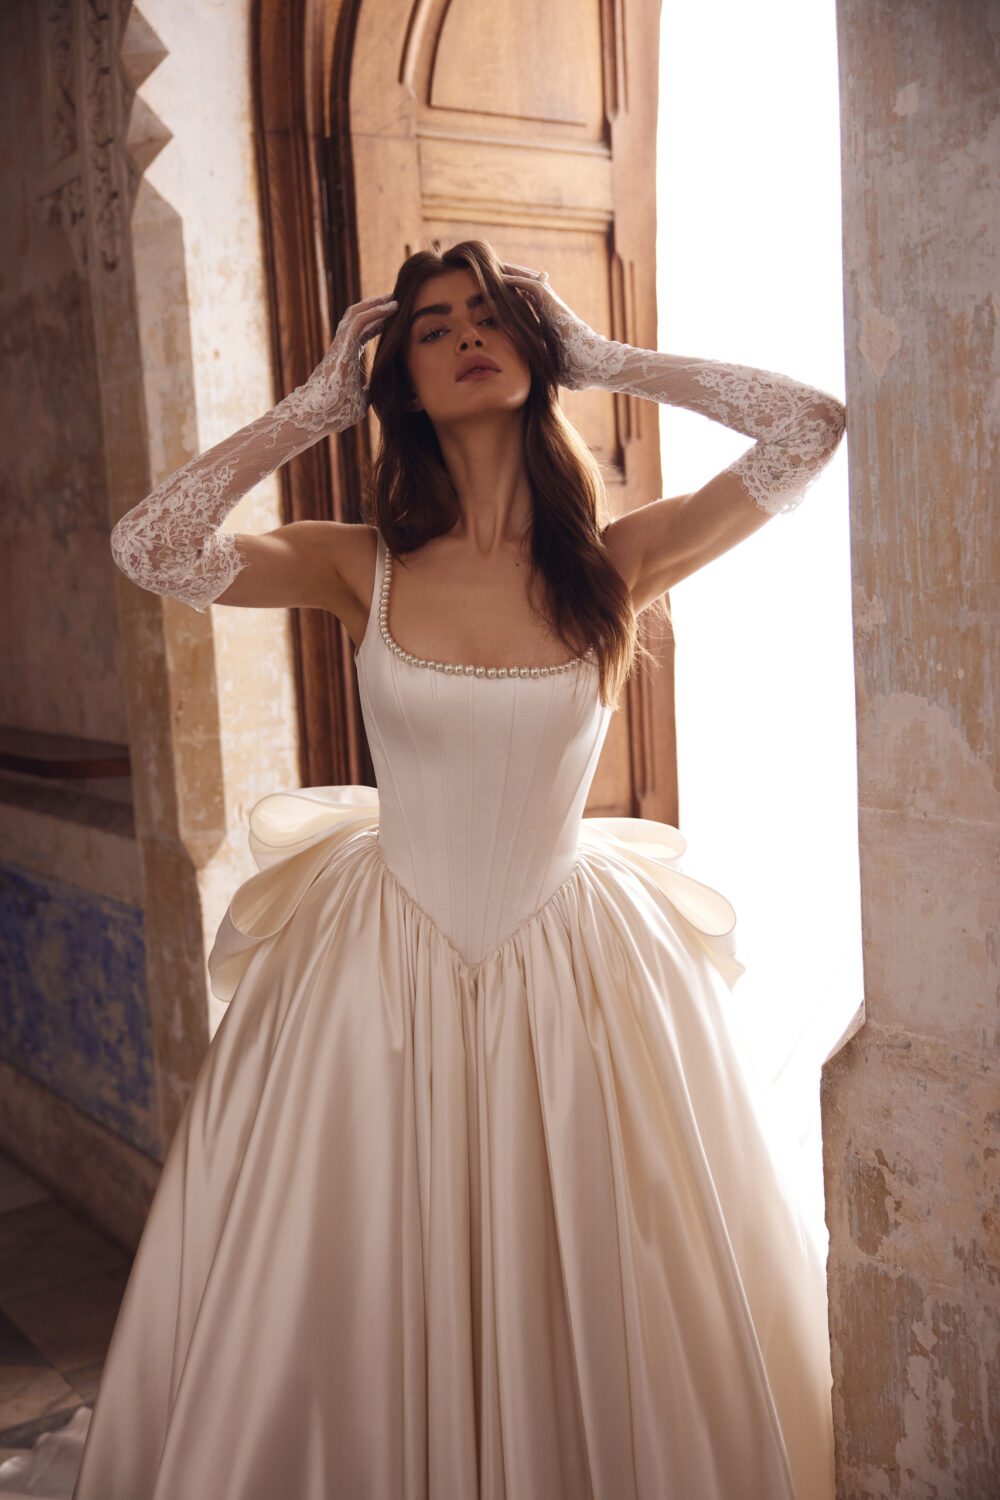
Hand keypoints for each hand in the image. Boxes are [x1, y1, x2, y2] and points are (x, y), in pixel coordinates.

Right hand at [293, 293, 397, 431]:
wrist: (318, 415)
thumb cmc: (336, 411)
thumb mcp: (361, 400)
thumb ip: (370, 390)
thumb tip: (382, 388)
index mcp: (347, 356)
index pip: (363, 332)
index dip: (377, 323)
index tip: (394, 317)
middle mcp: (343, 346)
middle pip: (359, 318)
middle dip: (376, 307)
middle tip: (396, 300)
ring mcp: (340, 344)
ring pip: (357, 314)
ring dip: (376, 304)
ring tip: (394, 298)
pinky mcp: (341, 346)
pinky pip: (358, 322)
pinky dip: (374, 312)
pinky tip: (389, 308)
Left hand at [501, 262, 622, 390]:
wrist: (591, 364)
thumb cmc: (575, 370)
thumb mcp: (551, 367)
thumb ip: (541, 366)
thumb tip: (531, 379)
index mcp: (549, 323)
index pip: (531, 305)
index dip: (516, 297)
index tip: (500, 295)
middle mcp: (551, 310)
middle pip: (529, 289)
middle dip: (514, 280)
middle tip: (495, 273)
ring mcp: (552, 305)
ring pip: (530, 281)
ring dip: (513, 273)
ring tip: (496, 266)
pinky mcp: (553, 303)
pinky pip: (532, 285)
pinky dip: (518, 280)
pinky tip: (502, 276)